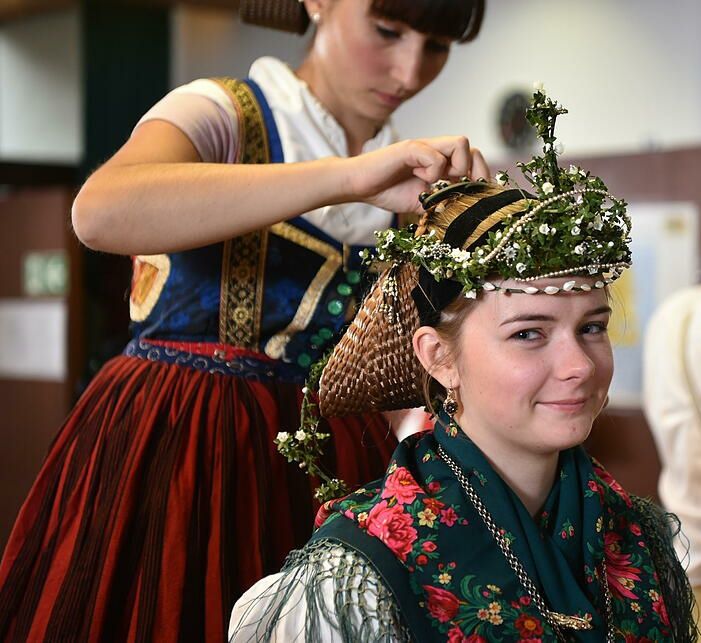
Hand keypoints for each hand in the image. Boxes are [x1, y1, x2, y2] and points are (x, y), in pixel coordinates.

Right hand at [345, 137, 489, 213]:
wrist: (358, 185)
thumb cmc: (386, 191)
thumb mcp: (421, 202)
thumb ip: (440, 203)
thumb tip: (462, 214)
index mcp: (440, 161)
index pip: (474, 158)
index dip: (479, 176)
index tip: (471, 195)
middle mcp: (435, 151)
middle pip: (472, 148)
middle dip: (473, 173)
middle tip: (456, 190)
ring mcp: (424, 147)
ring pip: (460, 143)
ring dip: (456, 168)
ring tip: (437, 183)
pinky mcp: (410, 148)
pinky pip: (435, 156)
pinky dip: (432, 172)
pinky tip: (418, 179)